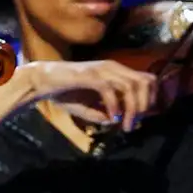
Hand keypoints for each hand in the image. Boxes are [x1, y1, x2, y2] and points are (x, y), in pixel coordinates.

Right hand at [20, 56, 158, 131]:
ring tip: (125, 124)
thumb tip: (118, 121)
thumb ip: (104, 114)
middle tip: (134, 123)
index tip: (141, 117)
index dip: (151, 99)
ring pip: (131, 86)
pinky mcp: (89, 75)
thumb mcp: (89, 107)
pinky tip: (111, 117)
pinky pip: (110, 90)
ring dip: (132, 108)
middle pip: (145, 82)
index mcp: (116, 72)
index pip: (147, 79)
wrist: (41, 81)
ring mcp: (101, 70)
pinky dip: (114, 106)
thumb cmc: (64, 92)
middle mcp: (113, 67)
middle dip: (145, 105)